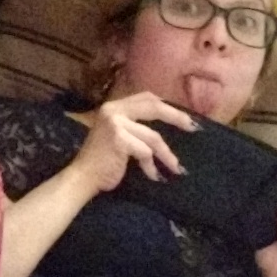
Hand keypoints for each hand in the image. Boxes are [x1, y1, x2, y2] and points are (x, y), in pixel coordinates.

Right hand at [64, 92, 197, 195]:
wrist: (82, 178)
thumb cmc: (102, 161)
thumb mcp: (119, 136)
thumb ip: (135, 126)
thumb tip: (168, 125)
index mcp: (113, 106)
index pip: (146, 98)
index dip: (167, 106)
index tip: (184, 117)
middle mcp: (113, 110)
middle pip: (154, 107)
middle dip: (177, 117)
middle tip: (194, 128)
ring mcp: (115, 123)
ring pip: (152, 137)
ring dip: (167, 155)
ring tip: (176, 168)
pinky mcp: (119, 139)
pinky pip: (145, 152)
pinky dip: (151, 166)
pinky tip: (154, 176)